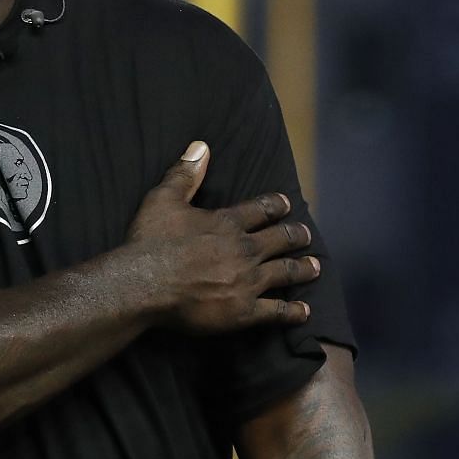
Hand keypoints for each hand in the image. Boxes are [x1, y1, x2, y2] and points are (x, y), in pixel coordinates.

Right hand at [124, 140, 318, 332]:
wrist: (143, 284)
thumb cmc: (151, 242)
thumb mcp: (163, 198)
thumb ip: (185, 173)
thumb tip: (202, 146)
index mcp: (228, 223)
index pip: (262, 209)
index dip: (277, 206)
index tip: (287, 205)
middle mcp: (244, 250)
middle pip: (280, 240)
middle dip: (296, 236)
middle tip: (306, 235)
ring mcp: (247, 281)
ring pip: (285, 272)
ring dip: (301, 269)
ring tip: (315, 267)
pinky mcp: (243, 311)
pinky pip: (275, 311)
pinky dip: (292, 311)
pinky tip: (304, 311)